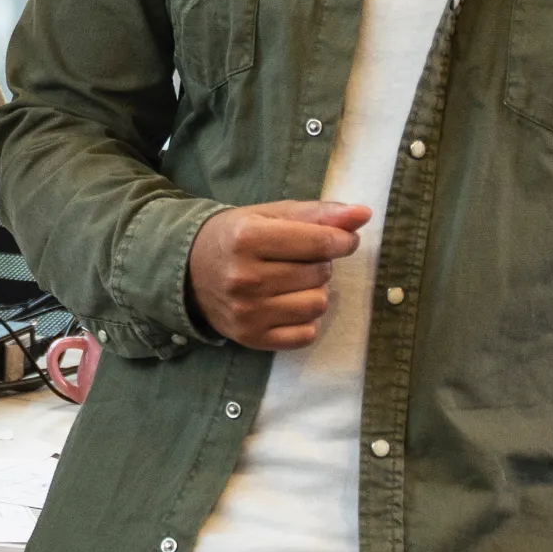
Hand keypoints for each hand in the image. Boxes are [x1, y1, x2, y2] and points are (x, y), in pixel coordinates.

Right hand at [185, 199, 369, 349]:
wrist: (189, 271)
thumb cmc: (237, 236)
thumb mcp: (271, 215)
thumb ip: (319, 213)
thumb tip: (363, 214)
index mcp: (246, 238)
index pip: (319, 243)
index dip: (342, 240)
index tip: (343, 240)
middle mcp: (243, 277)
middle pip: (320, 274)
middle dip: (320, 264)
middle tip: (297, 260)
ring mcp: (246, 312)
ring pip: (317, 305)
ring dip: (315, 292)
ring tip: (293, 283)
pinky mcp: (251, 338)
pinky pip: (306, 334)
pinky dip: (305, 320)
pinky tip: (287, 305)